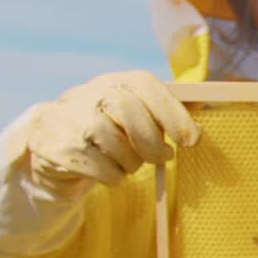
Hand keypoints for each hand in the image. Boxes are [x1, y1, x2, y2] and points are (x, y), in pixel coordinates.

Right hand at [26, 71, 199, 195]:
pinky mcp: (54, 146)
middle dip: (152, 141)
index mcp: (113, 81)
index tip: (191, 139)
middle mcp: (87, 93)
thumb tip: (206, 103)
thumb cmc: (108, 131)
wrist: (51, 144)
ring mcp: (67, 118)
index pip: (144, 84)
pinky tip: (109, 172)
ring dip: (131, 162)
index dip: (172, 112)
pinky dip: (112, 176)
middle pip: (127, 109)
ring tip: (130, 163)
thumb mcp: (135, 114)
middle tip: (163, 157)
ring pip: (112, 142)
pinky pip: (97, 167)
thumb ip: (165, 109)